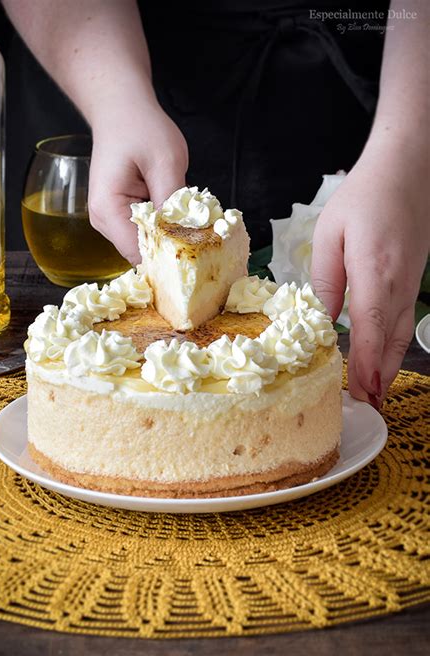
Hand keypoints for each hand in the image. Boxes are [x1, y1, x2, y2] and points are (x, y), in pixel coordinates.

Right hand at [88, 93, 187, 262]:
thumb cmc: (139, 127)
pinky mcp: (122, 215)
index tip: (198, 252)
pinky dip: (166, 226)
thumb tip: (187, 237)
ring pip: (148, 245)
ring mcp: (111, 221)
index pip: (140, 255)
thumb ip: (174, 203)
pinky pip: (148, 232)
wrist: (120, 108)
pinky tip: (178, 211)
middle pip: (143, 254)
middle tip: (203, 232)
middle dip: (173, 247)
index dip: (169, 258)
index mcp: (108, 211)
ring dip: (171, 235)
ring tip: (191, 217)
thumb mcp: (165, 161)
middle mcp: (104, 222)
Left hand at [311, 140, 428, 406]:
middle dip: (379, 376)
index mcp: (375, 273)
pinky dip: (395, 343)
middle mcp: (398, 284)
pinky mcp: (412, 277)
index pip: (370, 330)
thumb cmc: (363, 198)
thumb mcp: (332, 236)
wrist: (405, 169)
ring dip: (390, 364)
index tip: (361, 391)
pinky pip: (403, 318)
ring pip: (400, 333)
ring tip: (377, 391)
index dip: (367, 365)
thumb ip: (326, 281)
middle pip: (390, 340)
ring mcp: (410, 282)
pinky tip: (387, 354)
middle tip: (367, 406)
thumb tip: (322, 319)